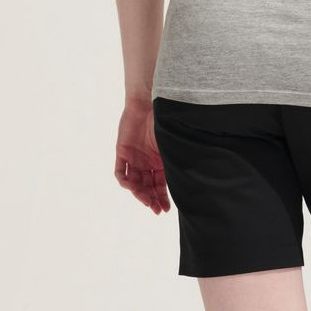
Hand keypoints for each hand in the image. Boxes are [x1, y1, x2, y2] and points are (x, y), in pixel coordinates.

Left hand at [114, 98, 170, 213]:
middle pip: (147, 187)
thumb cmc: (163, 119)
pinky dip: (125, 181)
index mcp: (159, 161)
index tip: (166, 209)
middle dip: (152, 199)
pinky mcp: (122, 152)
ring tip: (147, 201)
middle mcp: (146, 162)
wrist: (147, 101)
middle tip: (156, 209)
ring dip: (140, 194)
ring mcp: (133, 158)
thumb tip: (190, 178)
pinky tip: (132, 186)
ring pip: (134, 183)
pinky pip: (120, 172)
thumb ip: (174, 158)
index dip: (162, 198)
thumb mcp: (171, 142)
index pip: (159, 185)